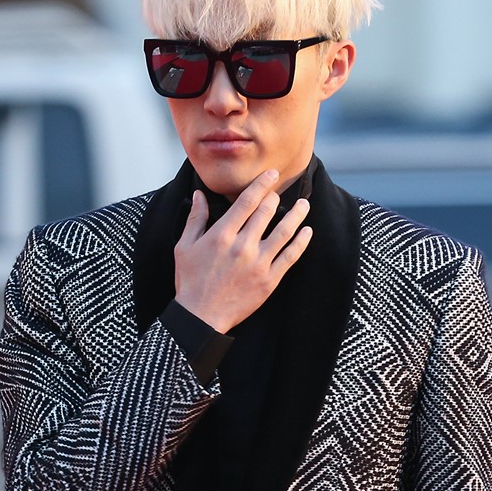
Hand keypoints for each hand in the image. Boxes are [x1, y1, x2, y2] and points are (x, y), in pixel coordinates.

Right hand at [174, 169, 312, 333]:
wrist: (200, 316)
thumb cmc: (190, 281)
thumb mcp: (184, 246)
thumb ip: (196, 218)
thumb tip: (201, 194)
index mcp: (222, 235)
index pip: (247, 201)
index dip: (262, 184)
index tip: (272, 174)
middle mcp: (242, 246)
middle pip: (267, 212)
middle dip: (276, 197)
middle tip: (280, 192)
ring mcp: (258, 263)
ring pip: (284, 231)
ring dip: (297, 215)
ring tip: (305, 205)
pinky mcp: (269, 280)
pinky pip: (290, 257)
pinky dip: (301, 242)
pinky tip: (307, 232)